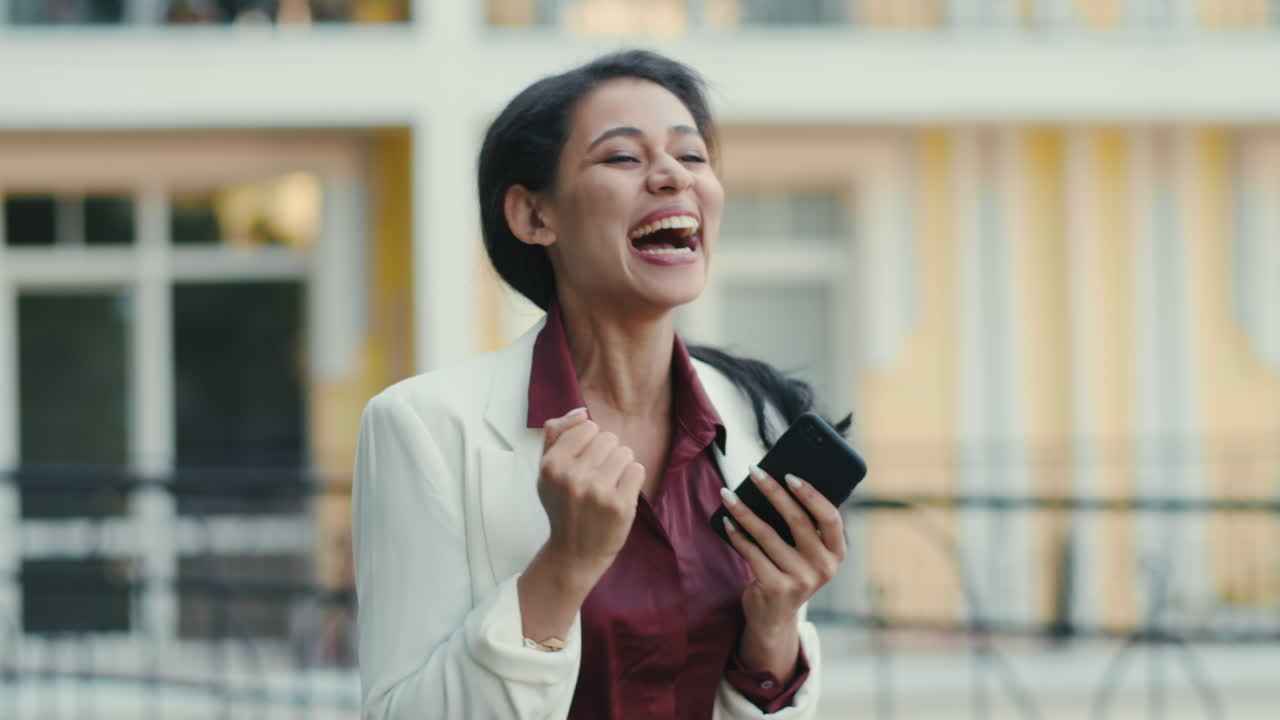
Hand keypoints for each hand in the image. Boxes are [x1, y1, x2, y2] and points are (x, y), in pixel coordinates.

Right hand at [537, 408, 645, 583]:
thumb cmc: (563, 506)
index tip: (583, 463)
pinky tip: (619, 495)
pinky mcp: (620, 505)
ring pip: (625, 452)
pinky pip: (637, 469)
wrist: (574, 553)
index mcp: (551, 465)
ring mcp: (597, 492)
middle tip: (596, 478)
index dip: (589, 442)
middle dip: (607, 454)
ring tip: (607, 487)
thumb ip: (556, 434)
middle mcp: (573, 477)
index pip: (587, 426)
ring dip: (621, 467)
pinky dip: (632, 480)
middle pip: (608, 438)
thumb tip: (580, 412)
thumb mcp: (547, 471)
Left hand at [719, 466, 845, 676]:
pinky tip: (726, 520)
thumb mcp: (804, 553)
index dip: (811, 494)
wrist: (774, 617)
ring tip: (728, 493)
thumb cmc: (788, 571)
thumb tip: (775, 484)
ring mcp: (802, 580)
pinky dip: (736, 534)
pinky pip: (752, 553)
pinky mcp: (777, 589)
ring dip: (744, 510)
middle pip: (798, 520)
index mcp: (836, 553)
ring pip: (768, 535)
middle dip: (773, 491)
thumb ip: (802, 526)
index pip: (830, 517)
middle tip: (754, 471)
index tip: (789, 474)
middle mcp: (824, 568)